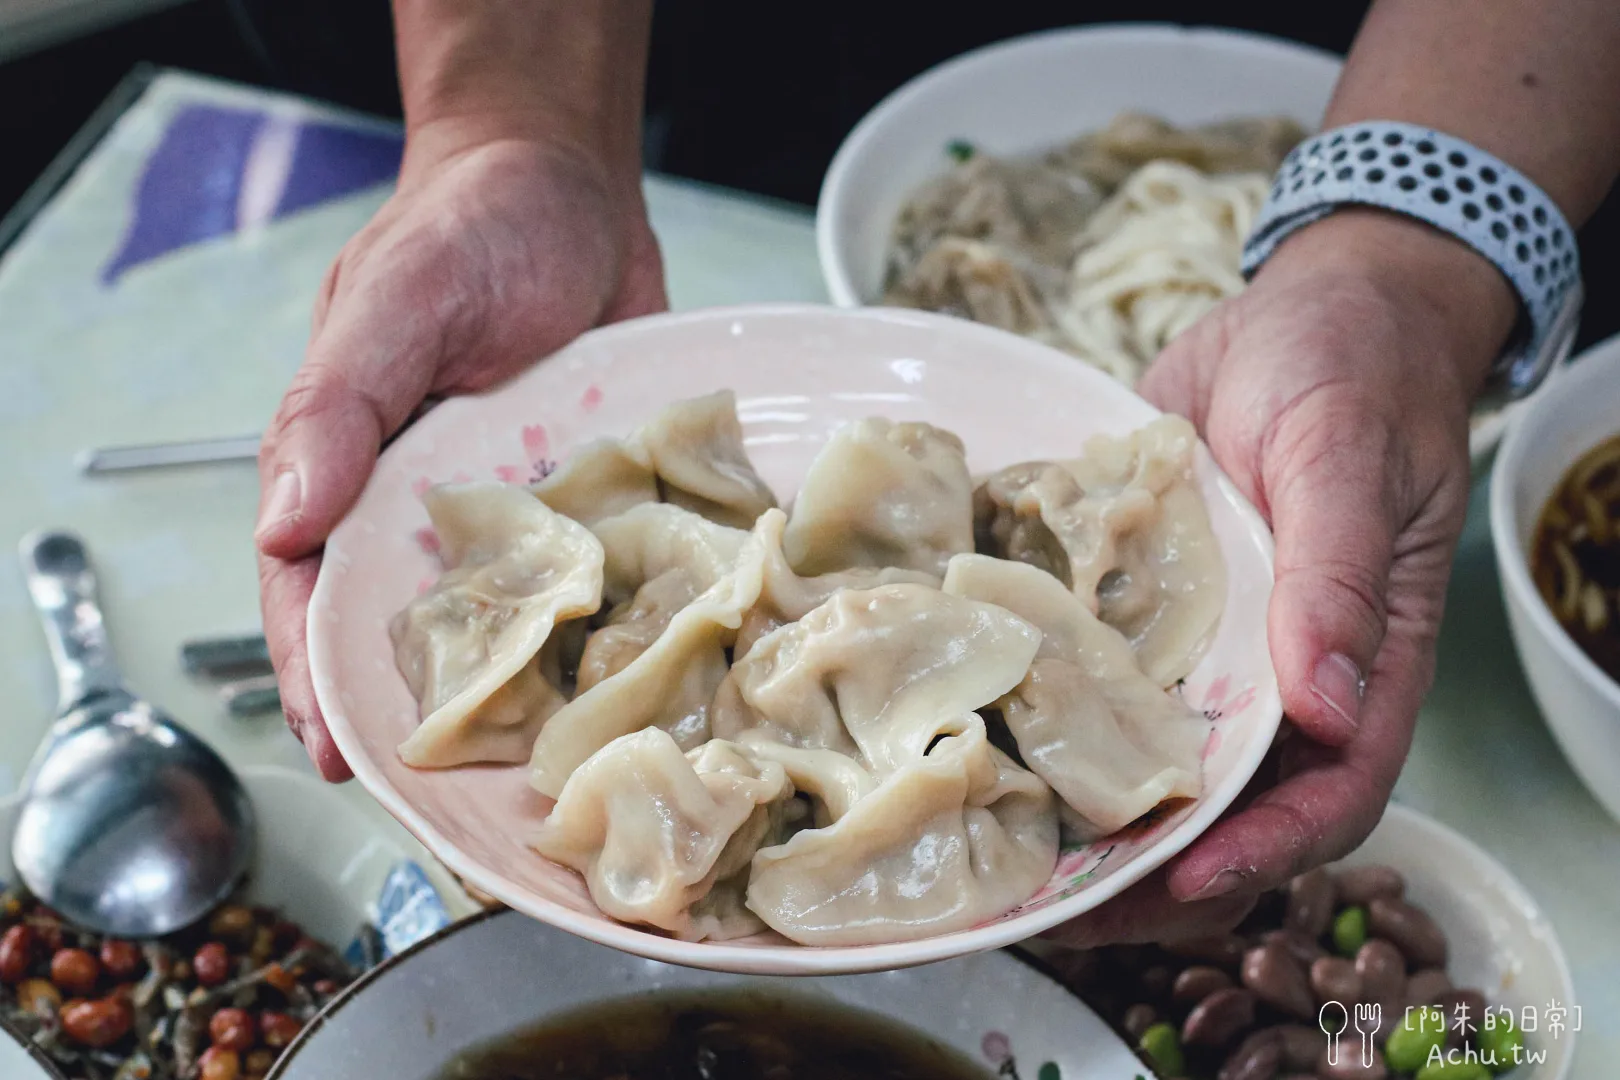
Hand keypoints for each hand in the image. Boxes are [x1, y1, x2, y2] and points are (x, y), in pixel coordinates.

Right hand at [254, 133, 665, 780]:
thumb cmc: (466, 229)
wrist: (573, 185)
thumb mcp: (391, 305)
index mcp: (357, 473)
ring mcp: (524, 512)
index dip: (316, 676)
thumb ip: (334, 407)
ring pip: (513, 622)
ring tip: (544, 771)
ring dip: (523, 691)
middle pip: (416, 631)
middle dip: (424, 714)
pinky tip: (641, 681)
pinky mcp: (600, 500)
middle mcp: (435, 509)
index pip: (313, 593)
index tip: (331, 750)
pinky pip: (602, 577)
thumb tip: (281, 524)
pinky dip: (614, 628)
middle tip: (446, 796)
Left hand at [1047, 209, 1514, 946]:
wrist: (1300, 316)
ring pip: (1149, 764)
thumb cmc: (1352, 376)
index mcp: (1354, 666)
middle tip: (1055, 905)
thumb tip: (1329, 702)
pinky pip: (1096, 684)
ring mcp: (1203, 654)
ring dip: (1084, 819)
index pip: (1328, 795)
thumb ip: (1340, 575)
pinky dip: (1044, 722)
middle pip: (1225, 812)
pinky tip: (973, 745)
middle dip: (1147, 873)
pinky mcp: (1139, 615)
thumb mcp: (1348, 460)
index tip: (1182, 883)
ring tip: (999, 858)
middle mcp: (1274, 681)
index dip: (1262, 854)